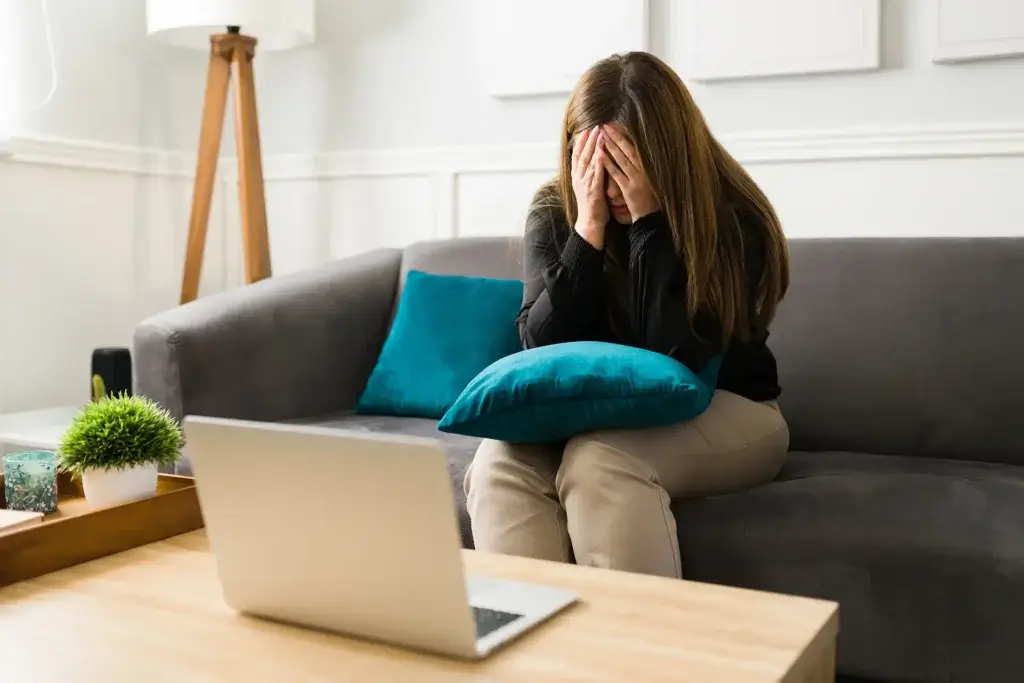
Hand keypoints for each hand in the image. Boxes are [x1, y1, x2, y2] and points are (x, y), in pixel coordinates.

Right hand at [571, 126, 607, 248]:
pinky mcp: (593, 191)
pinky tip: (601, 152)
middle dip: (588, 140)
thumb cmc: (592, 207)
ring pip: (588, 162)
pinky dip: (598, 162)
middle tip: (594, 126)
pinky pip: (595, 174)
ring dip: (593, 147)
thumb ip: (589, 175)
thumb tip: (593, 163)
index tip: (586, 130)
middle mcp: (578, 179)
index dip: (581, 143)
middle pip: (581, 155)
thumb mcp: (588, 187)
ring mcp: (584, 184)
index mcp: (577, 177)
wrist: (590, 224)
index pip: (577, 156)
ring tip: (599, 134)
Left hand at [601, 124, 658, 222]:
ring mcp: (636, 179)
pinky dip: (608, 164)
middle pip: (628, 150)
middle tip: (605, 125)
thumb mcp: (649, 179)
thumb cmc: (649, 198)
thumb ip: (642, 166)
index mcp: (648, 166)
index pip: (634, 147)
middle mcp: (643, 170)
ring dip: (610, 146)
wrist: (651, 217)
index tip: (614, 126)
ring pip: (621, 159)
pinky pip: (617, 174)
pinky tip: (600, 155)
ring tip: (601, 135)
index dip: (623, 136)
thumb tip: (633, 152)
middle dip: (616, 136)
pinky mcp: (629, 189)